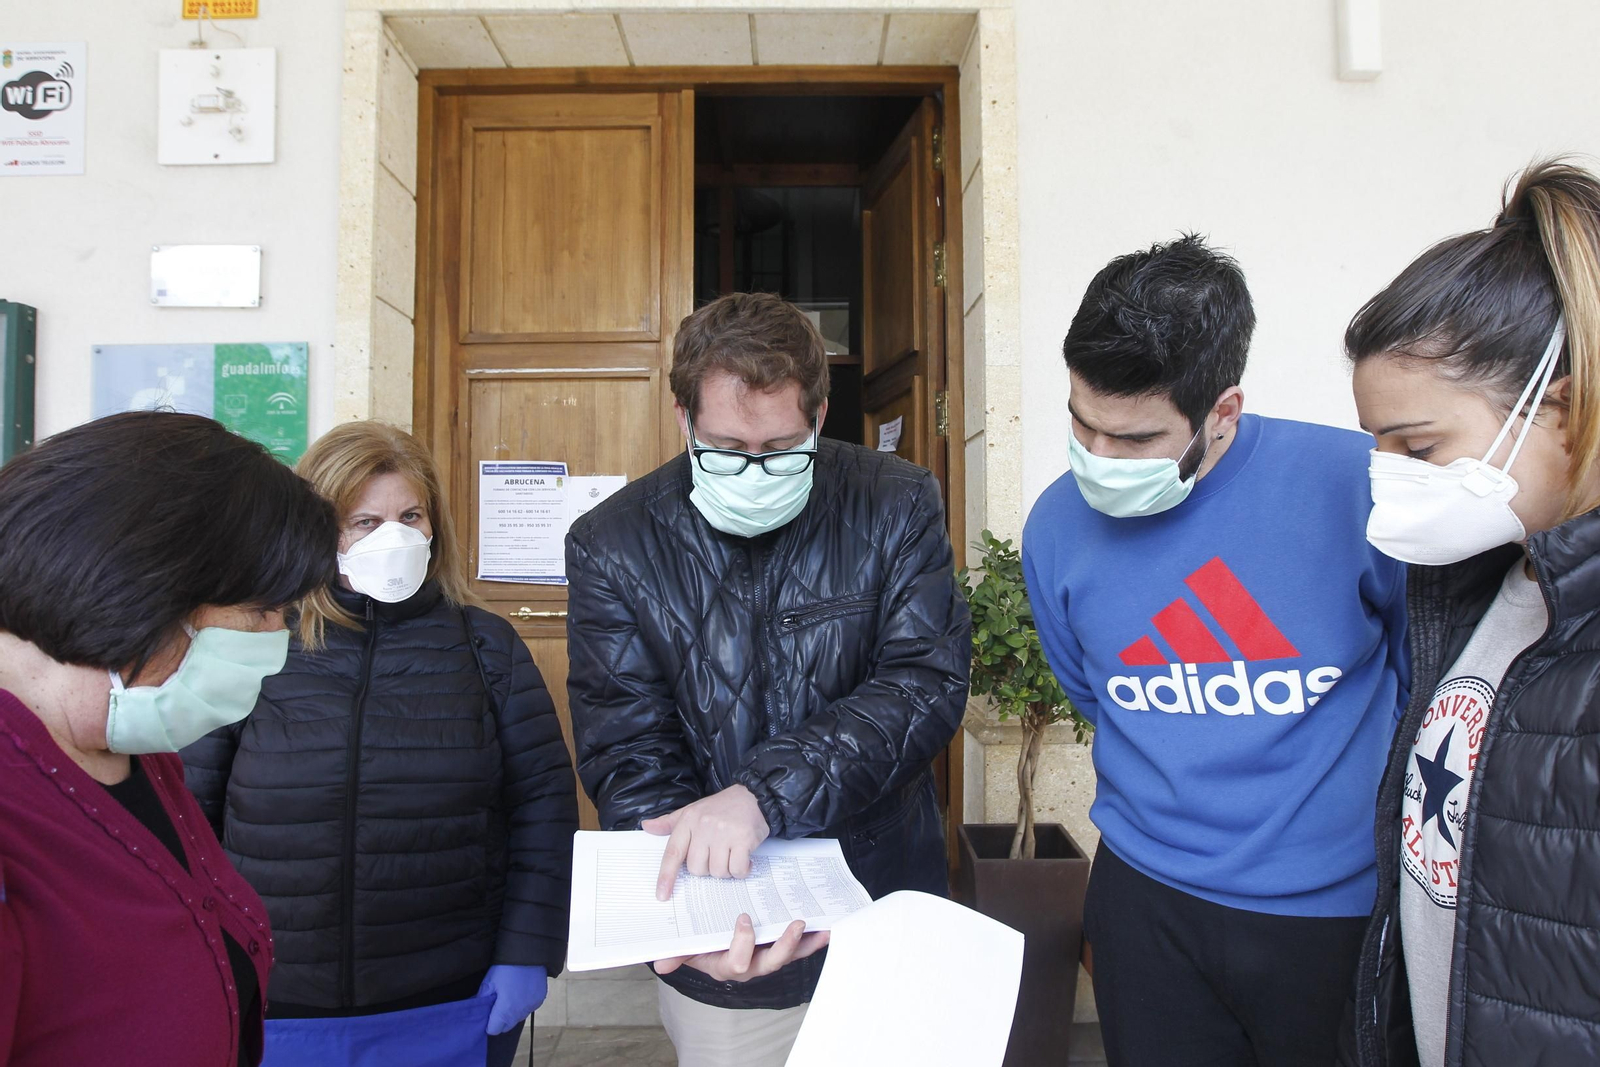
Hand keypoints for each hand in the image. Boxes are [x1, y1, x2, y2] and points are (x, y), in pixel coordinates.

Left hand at [478, 964, 547, 1034]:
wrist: (529, 954)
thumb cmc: (506, 968)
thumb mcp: (489, 982)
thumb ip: (481, 999)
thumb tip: (474, 1009)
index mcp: (505, 1010)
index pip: (494, 1030)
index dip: (488, 1024)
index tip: (487, 1013)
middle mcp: (520, 1013)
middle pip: (506, 1027)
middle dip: (500, 1020)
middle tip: (497, 1005)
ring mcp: (531, 1007)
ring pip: (518, 1018)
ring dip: (512, 1013)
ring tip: (510, 996)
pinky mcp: (539, 1000)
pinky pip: (528, 1009)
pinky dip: (523, 1005)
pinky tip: (521, 992)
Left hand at [642, 784, 769, 900]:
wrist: (754, 795)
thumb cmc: (722, 807)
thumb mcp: (693, 810)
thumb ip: (669, 822)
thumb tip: (647, 827)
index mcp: (689, 820)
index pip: (673, 852)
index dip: (666, 876)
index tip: (662, 894)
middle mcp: (704, 826)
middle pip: (697, 869)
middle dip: (708, 868)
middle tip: (718, 854)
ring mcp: (724, 833)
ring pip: (718, 872)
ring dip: (727, 869)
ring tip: (732, 853)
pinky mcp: (743, 839)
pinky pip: (737, 870)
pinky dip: (742, 870)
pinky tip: (745, 858)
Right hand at [653, 915, 829, 982]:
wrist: (710, 939)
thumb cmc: (697, 941)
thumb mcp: (685, 947)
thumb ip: (676, 953)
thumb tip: (660, 964)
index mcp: (726, 965)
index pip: (738, 962)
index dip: (743, 943)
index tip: (743, 918)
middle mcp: (749, 965)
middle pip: (770, 963)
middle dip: (784, 945)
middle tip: (795, 924)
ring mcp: (765, 957)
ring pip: (787, 956)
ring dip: (805, 943)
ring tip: (821, 928)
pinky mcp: (778, 948)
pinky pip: (798, 948)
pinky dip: (812, 940)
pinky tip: (827, 929)